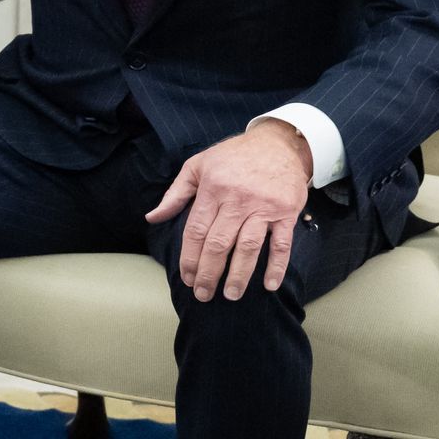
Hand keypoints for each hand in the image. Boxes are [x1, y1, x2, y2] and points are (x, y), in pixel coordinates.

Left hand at [145, 119, 312, 301]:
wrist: (278, 143)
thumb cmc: (233, 156)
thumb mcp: (198, 166)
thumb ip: (175, 194)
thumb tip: (152, 217)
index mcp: (212, 189)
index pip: (196, 230)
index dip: (190, 257)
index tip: (187, 278)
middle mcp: (237, 200)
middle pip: (219, 243)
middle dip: (209, 272)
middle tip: (203, 295)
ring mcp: (263, 207)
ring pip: (248, 247)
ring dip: (239, 275)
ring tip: (231, 295)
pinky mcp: (286, 212)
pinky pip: (282, 244)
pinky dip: (276, 266)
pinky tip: (269, 285)